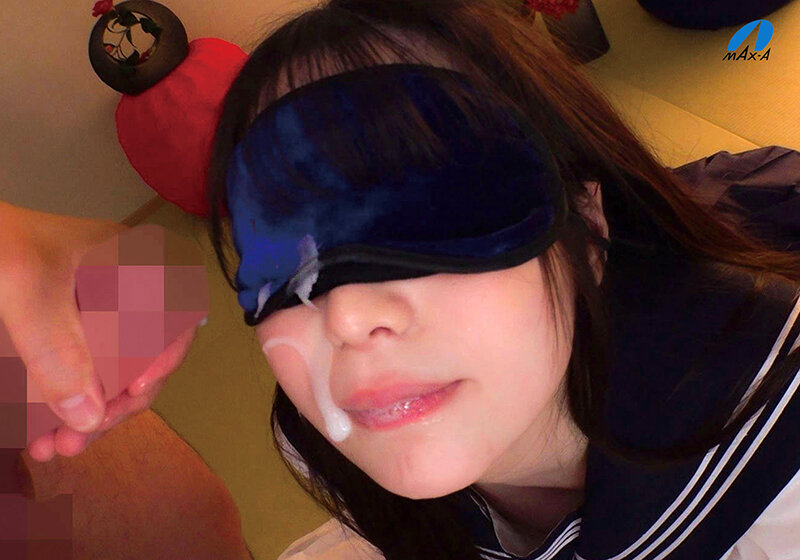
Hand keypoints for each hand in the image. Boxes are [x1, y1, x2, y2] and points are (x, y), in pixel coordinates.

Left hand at [0, 201, 199, 461]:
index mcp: (129, 262)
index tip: (135, 390)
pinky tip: (40, 433)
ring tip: (56, 447)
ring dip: (87, 414)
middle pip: (144, 355)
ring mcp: (96, 311)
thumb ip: (56, 352)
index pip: (175, 312)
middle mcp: (123, 288)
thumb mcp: (24, 291)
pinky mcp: (68, 331)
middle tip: (82, 437)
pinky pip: (81, 374)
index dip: (166, 355)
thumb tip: (88, 418)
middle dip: (115, 403)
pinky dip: (64, 406)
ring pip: (111, 373)